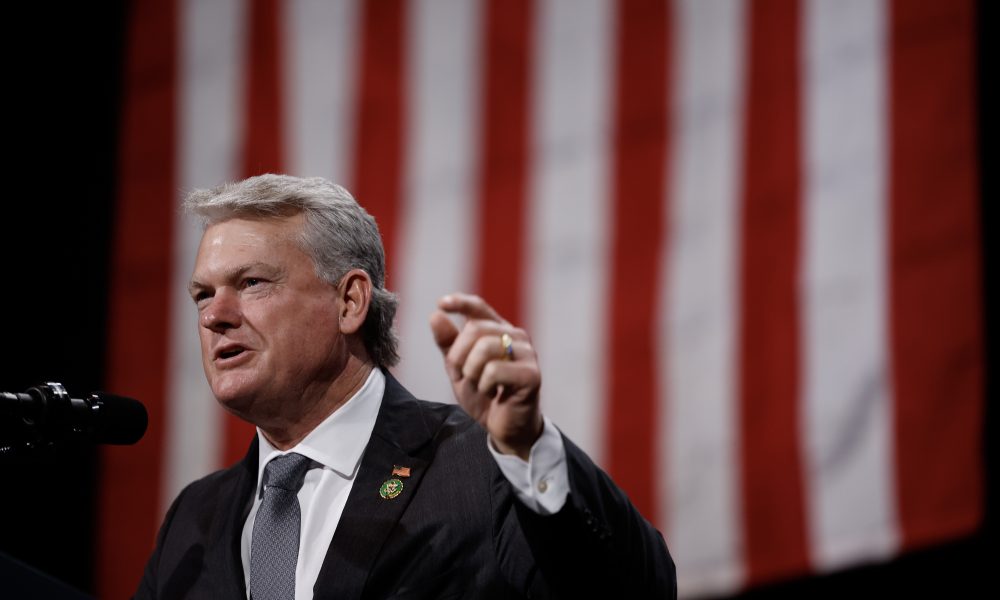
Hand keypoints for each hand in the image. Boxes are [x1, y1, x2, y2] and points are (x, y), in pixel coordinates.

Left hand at [429, 293, 542, 459]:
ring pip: (485, 347)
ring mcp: (526, 353)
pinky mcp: (531, 374)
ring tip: (480, 386)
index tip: (442, 303)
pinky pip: (495, 370)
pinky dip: (485, 385)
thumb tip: (436, 315)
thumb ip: (448, 343)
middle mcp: (515, 336)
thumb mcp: (459, 368)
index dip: (460, 302)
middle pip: (476, 329)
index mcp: (498, 330)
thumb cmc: (484, 394)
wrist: (504, 427)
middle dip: (459, 356)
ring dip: (472, 372)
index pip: (478, 307)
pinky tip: (494, 393)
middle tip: (462, 377)